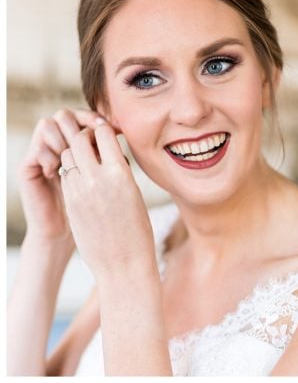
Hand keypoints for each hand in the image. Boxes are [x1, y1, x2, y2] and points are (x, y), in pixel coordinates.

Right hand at [18, 108, 107, 245]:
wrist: (70, 235)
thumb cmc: (99, 210)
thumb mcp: (109, 179)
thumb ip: (113, 156)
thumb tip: (122, 131)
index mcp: (80, 146)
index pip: (83, 115)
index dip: (95, 117)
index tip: (110, 128)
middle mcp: (59, 146)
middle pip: (65, 114)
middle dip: (78, 123)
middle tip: (90, 140)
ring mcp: (43, 156)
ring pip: (47, 125)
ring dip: (61, 137)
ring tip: (71, 156)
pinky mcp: (29, 170)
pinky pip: (36, 149)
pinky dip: (48, 156)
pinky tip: (56, 172)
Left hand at [58, 119, 154, 278]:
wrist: (123, 263)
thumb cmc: (137, 230)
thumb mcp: (134, 194)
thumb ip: (118, 170)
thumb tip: (108, 153)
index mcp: (120, 173)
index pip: (103, 133)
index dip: (104, 131)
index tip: (108, 135)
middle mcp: (96, 178)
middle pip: (79, 140)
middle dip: (84, 138)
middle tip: (93, 144)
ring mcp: (79, 191)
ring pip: (67, 157)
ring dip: (74, 154)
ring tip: (86, 162)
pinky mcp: (69, 202)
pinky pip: (65, 176)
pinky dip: (71, 171)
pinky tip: (81, 179)